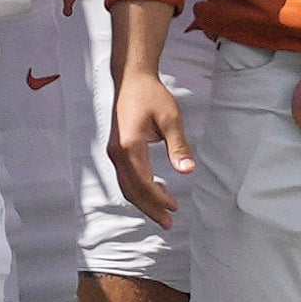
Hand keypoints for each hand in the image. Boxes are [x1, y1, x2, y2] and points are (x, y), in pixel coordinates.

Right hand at [112, 66, 191, 226]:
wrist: (131, 79)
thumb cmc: (151, 95)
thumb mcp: (171, 118)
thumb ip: (178, 146)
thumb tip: (187, 170)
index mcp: (129, 146)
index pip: (143, 182)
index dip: (158, 199)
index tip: (174, 208)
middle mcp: (117, 152)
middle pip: (132, 190)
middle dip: (150, 208)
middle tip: (168, 222)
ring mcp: (113, 151)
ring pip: (126, 186)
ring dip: (144, 201)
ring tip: (163, 213)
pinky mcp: (116, 149)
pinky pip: (125, 177)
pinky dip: (138, 189)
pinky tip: (155, 190)